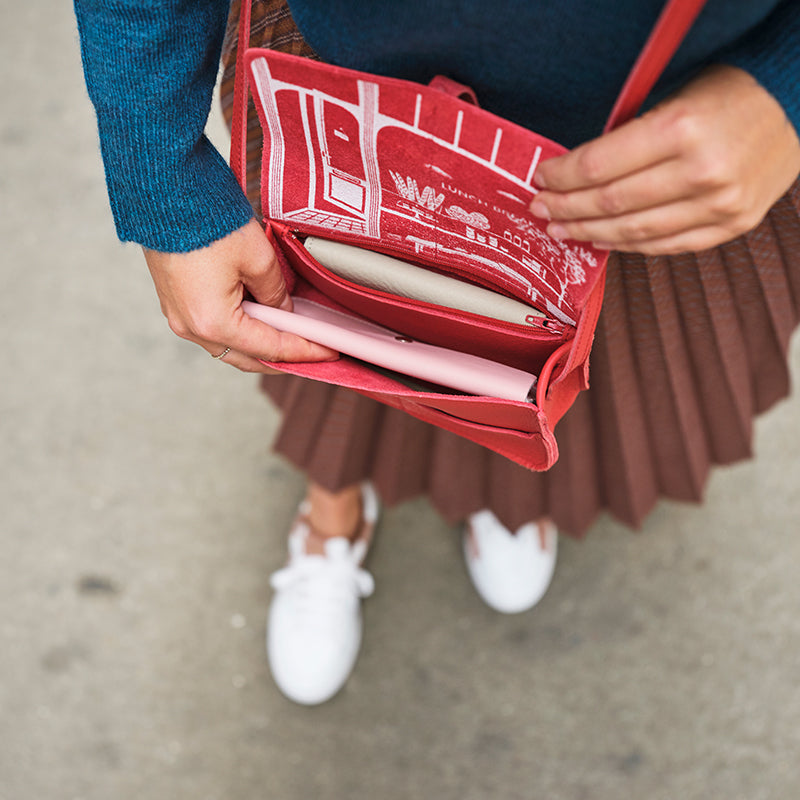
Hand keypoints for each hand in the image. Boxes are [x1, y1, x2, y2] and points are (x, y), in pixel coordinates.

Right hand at [143, 218, 336, 371]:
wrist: (163, 190)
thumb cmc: (207, 221)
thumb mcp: (259, 259)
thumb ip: (276, 293)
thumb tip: (282, 311)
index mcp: (213, 323)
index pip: (270, 349)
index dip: (305, 351)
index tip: (328, 351)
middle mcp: (192, 328)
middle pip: (247, 358)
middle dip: (281, 358)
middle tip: (311, 352)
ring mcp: (179, 316)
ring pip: (228, 346)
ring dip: (259, 345)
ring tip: (289, 336)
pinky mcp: (174, 301)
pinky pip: (212, 327)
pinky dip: (239, 329)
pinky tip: (260, 318)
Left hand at [530, 65, 799, 254]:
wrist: (797, 102)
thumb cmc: (731, 92)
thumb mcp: (674, 98)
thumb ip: (628, 138)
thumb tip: (573, 171)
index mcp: (681, 129)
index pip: (599, 166)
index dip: (561, 176)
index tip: (541, 178)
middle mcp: (701, 172)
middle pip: (610, 204)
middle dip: (566, 208)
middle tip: (541, 209)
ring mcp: (719, 205)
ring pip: (633, 232)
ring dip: (588, 233)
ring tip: (561, 230)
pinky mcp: (731, 225)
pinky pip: (665, 246)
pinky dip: (628, 245)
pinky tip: (602, 240)